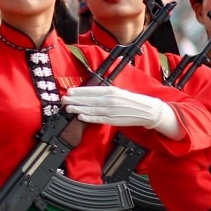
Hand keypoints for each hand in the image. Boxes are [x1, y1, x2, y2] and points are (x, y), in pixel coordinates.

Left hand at [62, 85, 176, 133]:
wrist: (147, 110)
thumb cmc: (131, 100)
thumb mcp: (117, 91)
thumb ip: (103, 92)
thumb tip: (87, 92)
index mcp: (111, 91)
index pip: (92, 90)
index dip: (79, 91)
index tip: (69, 91)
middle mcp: (110, 100)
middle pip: (89, 100)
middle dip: (75, 99)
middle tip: (64, 99)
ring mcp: (111, 111)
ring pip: (92, 109)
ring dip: (78, 108)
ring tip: (68, 107)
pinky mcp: (113, 120)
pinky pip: (99, 119)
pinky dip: (89, 118)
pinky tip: (80, 116)